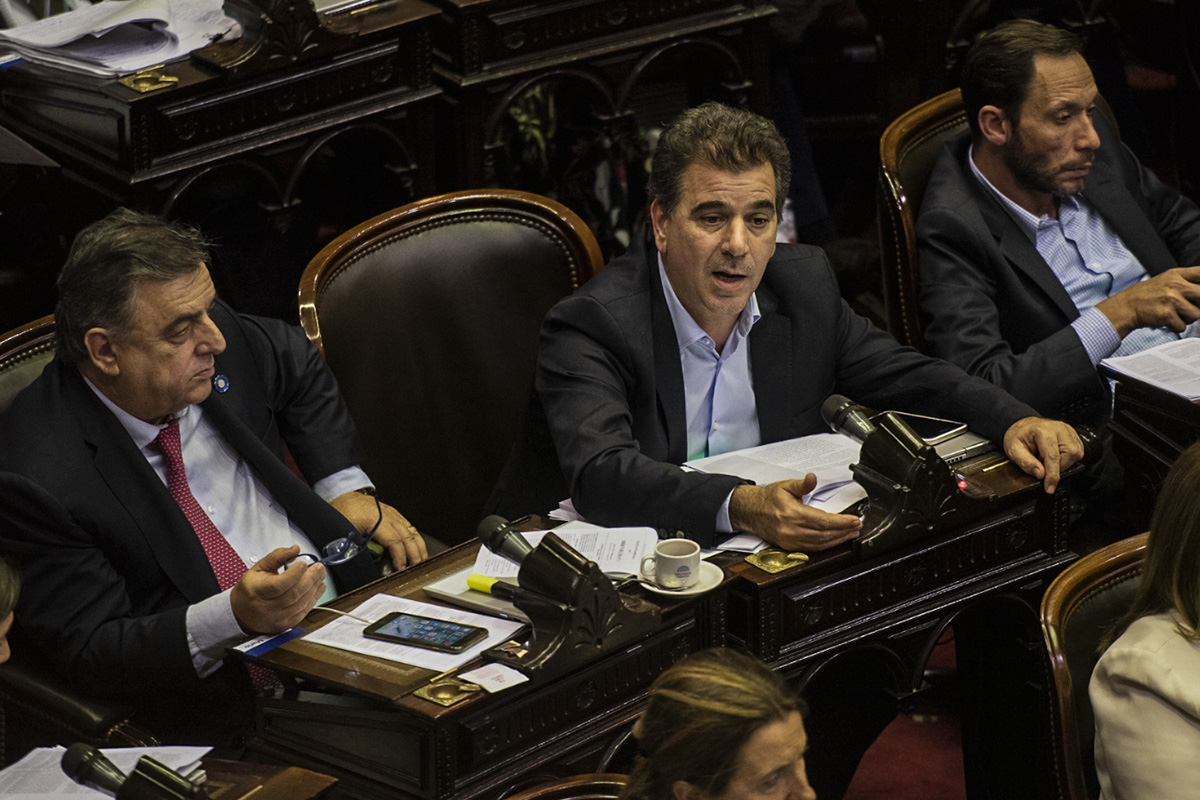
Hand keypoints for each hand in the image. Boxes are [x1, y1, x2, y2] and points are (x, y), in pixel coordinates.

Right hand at [231, 546, 325, 634]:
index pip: (279, 584)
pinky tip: (318, 587)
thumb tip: (295, 550)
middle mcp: (268, 608)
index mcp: (258, 591)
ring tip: (320, 575)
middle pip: (294, 593)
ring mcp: (279, 618)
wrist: (243, 613)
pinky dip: (314, 597)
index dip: (294, 574)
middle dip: (310, 578)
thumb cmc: (251, 589)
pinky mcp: (287, 624)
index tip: (303, 563)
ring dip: (315, 587)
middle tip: (319, 567)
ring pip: (302, 602)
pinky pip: (305, 611)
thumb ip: (277, 557)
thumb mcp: (258, 568)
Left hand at [330, 490, 427, 570]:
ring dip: (418, 548)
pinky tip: (416, 550)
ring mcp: (393, 514)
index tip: (400, 569)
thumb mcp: (344, 532)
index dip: (400, 556)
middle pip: (408, 536)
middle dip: (414, 555)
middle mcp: (388, 515)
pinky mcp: (395, 515)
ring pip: (412, 532)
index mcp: (375, 518)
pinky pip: (409, 528)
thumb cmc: (341, 513)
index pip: (394, 540)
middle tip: (415, 569)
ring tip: (419, 562)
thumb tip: (366, 565)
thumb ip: (356, 547)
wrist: (343, 497)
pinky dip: (415, 540)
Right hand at [728, 474, 861, 551]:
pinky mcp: (789, 547)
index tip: (854, 520)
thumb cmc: (768, 498)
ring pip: (820, 544)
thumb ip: (802, 484)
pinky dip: (826, 545)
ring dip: (838, 540)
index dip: (841, 522)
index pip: (823, 520)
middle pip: (824, 534)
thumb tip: (812, 478)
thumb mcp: (785, 485)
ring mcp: (790, 541)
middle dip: (843, 531)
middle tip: (857, 526)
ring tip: (850, 534)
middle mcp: (791, 530)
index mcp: (791, 513)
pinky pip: (812, 549)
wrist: (750, 511)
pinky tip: (835, 540)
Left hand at [1002, 417, 1083, 493]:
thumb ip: (1026, 463)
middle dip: (1058, 467)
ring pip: (1076, 454)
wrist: (1023, 426)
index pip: (1053, 456)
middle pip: (1070, 454)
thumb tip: (1041, 474)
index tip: (1050, 488)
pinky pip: (1078, 452)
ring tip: (1048, 459)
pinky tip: (1056, 456)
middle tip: (1044, 466)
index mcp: (1043, 430)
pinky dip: (1068, 459)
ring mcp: (1068, 431)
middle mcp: (1059, 428)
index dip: (1052, 475)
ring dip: (1064, 463)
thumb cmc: (1018, 436)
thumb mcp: (1014, 450)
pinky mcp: (1073, 435)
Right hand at [1096, 266, 1199, 336]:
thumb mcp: (1166, 280)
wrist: (1126, 307)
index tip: (1198, 293)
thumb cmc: (1146, 295)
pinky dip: (1175, 326)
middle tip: (1187, 306)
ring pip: (1196, 315)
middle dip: (1198, 305)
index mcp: (1176, 274)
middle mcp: (1176, 285)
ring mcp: (1172, 300)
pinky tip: (1167, 320)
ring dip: (1187, 318)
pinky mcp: (1167, 315)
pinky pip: (1183, 326)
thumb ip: (1186, 282)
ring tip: (1174, 314)